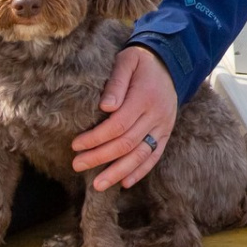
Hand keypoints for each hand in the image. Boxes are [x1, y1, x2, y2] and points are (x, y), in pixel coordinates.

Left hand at [71, 45, 176, 191]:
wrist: (171, 63)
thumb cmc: (141, 62)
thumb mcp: (127, 61)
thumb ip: (116, 82)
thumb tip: (106, 107)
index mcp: (144, 97)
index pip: (118, 125)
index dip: (96, 138)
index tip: (75, 145)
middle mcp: (156, 114)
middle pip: (126, 143)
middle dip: (100, 157)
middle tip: (77, 165)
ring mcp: (163, 126)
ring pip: (141, 154)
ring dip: (118, 172)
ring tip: (97, 185)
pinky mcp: (166, 132)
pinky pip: (155, 155)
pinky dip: (140, 171)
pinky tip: (124, 183)